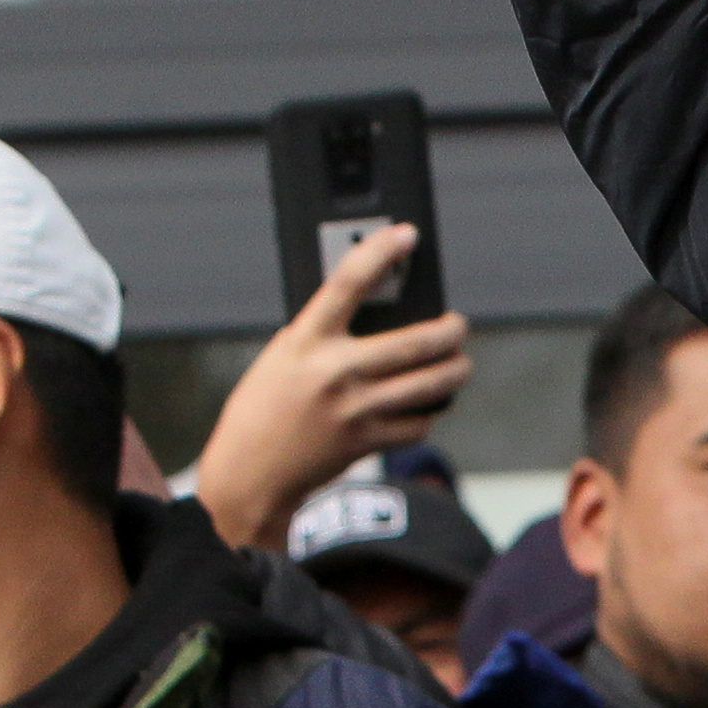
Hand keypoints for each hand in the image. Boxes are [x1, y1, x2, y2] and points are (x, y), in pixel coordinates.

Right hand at [189, 224, 474, 550]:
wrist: (249, 473)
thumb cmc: (266, 407)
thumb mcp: (285, 355)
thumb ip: (327, 332)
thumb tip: (386, 309)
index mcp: (305, 340)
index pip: (347, 282)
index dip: (379, 251)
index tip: (407, 234)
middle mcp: (333, 372)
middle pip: (418, 341)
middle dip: (451, 330)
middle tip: (457, 325)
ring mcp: (354, 409)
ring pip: (432, 383)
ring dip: (456, 369)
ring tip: (458, 362)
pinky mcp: (366, 442)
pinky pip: (418, 421)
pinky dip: (425, 413)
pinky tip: (420, 405)